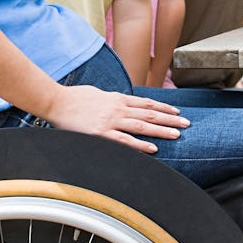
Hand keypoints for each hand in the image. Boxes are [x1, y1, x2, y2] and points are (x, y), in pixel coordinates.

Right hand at [46, 84, 189, 152]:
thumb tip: (121, 102)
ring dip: (161, 130)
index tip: (176, 111)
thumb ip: (112, 100)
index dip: (163, 107)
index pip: (146, 103)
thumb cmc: (74, 98)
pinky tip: (154, 148)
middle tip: (186, 123)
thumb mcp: (98, 94)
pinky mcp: (101, 133)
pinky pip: (125, 140)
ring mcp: (110, 121)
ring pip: (142, 126)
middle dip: (170, 118)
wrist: (56, 102)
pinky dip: (141, 144)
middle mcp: (117, 108)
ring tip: (177, 134)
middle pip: (149, 114)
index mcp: (117, 98)